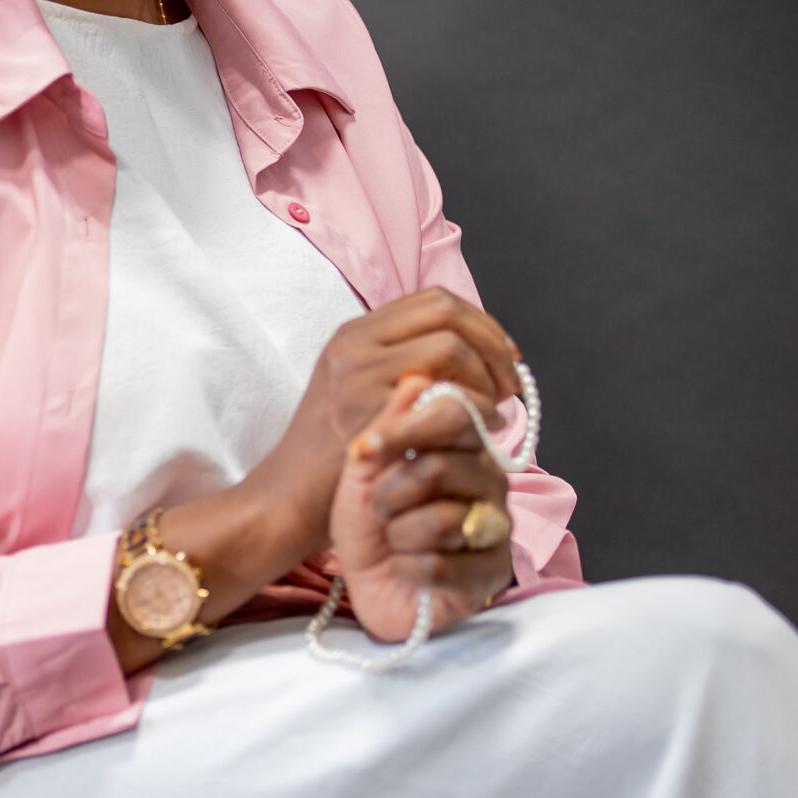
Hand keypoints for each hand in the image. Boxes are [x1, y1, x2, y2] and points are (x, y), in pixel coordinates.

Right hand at [250, 288, 520, 565]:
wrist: (287, 498)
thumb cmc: (333, 455)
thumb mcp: (360, 392)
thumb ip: (405, 367)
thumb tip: (477, 358)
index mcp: (355, 333)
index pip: (436, 300)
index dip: (482, 323)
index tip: (504, 357)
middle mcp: (354, 344)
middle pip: (446, 312)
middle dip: (492, 343)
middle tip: (510, 382)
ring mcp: (359, 373)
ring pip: (450, 345)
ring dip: (486, 376)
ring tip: (493, 412)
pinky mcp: (371, 410)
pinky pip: (446, 393)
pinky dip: (475, 407)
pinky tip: (480, 430)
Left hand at [327, 371, 514, 642]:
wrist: (367, 583)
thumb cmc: (370, 524)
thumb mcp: (363, 472)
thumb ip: (388, 426)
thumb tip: (418, 379)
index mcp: (462, 446)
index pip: (456, 412)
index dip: (407, 428)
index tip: (365, 448)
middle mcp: (489, 479)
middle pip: (441, 466)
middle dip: (390, 492)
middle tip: (379, 507)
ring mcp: (496, 526)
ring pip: (442, 520)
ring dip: (398, 534)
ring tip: (395, 539)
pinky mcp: (493, 572)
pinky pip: (441, 565)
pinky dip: (409, 569)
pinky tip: (408, 569)